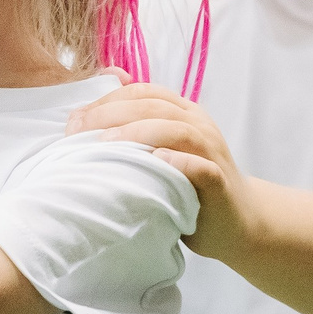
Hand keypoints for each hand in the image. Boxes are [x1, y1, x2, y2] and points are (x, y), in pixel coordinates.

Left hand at [65, 82, 252, 258]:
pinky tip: (156, 161)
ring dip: (138, 133)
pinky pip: (201, 167)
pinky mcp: (218, 181)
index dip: (108, 99)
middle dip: (111, 114)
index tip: (75, 119)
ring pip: (176, 130)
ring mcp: (210, 151)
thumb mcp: (161, 148)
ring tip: (105, 143)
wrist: (237, 221)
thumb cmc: (188, 184)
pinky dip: (179, 162)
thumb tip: (98, 93)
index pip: (143, 92)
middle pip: (153, 106)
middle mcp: (198, 125)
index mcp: (183, 112)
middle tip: (77, 130)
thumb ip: (135, 123)